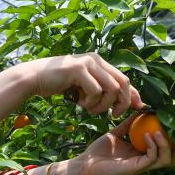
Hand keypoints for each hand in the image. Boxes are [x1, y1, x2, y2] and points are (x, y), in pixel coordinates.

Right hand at [28, 53, 143, 115]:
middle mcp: (96, 60)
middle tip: (114, 115)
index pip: (123, 78)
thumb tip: (122, 102)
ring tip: (89, 109)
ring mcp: (88, 63)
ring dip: (102, 105)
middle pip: (122, 83)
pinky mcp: (79, 70)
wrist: (34, 78)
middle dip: (123, 102)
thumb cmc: (58, 84)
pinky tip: (79, 103)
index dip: (133, 94)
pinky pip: (95, 91)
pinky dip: (90, 102)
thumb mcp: (83, 87)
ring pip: (110, 89)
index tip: (139, 107)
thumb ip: (100, 90)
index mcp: (99, 62)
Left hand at [73, 114, 174, 174]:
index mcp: (144, 154)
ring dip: (166, 144)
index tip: (174, 122)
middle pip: (173, 158)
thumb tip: (141, 109)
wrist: (85, 163)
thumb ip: (129, 123)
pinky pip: (151, 159)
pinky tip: (147, 134)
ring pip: (166, 160)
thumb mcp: (117, 132)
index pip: (168, 149)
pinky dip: (153, 146)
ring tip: (158, 130)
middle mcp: (146, 162)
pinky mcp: (135, 169)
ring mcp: (142, 167)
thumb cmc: (99, 150)